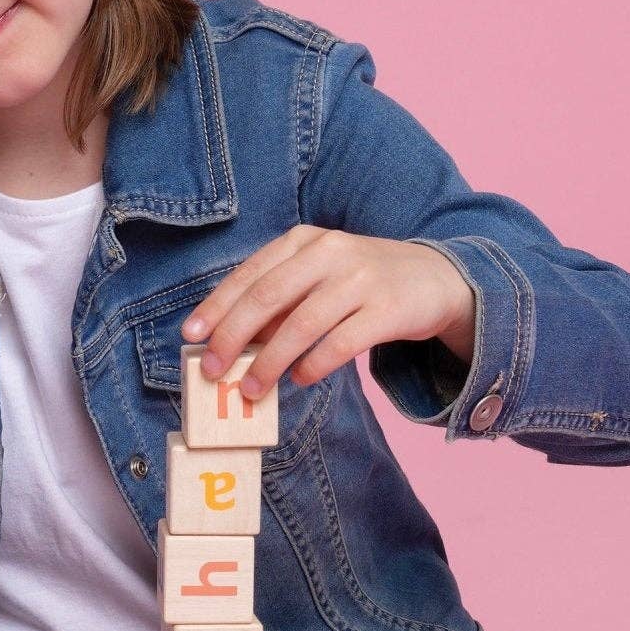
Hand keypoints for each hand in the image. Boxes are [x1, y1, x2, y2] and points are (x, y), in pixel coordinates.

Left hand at [181, 227, 475, 396]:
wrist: (438, 279)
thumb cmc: (363, 282)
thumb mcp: (320, 276)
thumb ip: (282, 301)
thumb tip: (233, 343)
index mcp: (305, 240)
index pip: (251, 274)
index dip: (217, 306)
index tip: (191, 336)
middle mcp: (331, 252)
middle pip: (269, 296)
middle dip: (234, 336)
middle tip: (212, 371)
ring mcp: (362, 279)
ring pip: (302, 324)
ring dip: (270, 362)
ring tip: (251, 390)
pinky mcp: (388, 310)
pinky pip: (341, 343)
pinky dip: (314, 365)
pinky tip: (299, 379)